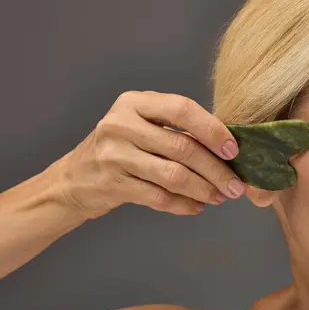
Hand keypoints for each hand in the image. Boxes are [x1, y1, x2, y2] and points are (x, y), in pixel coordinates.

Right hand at [53, 91, 245, 218]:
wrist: (73, 179)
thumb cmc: (120, 148)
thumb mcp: (141, 124)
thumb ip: (176, 129)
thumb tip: (226, 148)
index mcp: (134, 102)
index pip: (182, 109)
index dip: (213, 129)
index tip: (233, 150)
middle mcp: (121, 124)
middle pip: (183, 146)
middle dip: (216, 169)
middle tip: (235, 185)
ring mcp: (114, 155)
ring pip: (174, 175)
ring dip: (204, 189)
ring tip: (219, 197)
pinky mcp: (112, 184)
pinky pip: (159, 197)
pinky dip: (183, 204)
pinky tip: (196, 206)